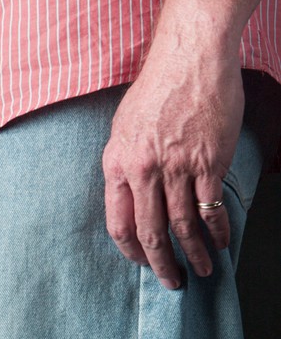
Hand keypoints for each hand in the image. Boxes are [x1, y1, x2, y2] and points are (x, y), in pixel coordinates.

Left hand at [102, 49, 242, 288]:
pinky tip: (222, 241)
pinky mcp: (207, 162)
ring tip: (203, 270)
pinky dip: (217, 229)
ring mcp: (176, 168)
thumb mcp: (123, 130)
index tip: (143, 262)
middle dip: (162, 265)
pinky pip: (210, 207)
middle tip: (173, 282)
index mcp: (117, 166)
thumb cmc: (157, 89)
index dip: (131, 252)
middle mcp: (143, 172)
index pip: (118, 226)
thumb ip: (124, 166)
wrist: (191, 57)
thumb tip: (130, 198)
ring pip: (182, 227)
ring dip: (195, 254)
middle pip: (151, 234)